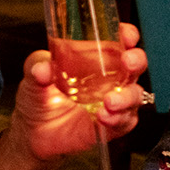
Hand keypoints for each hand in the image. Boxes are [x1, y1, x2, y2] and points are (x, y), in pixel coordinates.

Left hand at [11, 22, 148, 160]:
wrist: (34, 134)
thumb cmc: (39, 100)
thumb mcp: (33, 78)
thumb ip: (37, 68)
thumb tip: (42, 68)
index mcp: (95, 61)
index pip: (119, 44)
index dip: (127, 36)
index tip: (126, 35)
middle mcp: (109, 80)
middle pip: (135, 66)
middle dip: (137, 62)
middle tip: (128, 62)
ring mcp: (113, 103)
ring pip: (135, 95)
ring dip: (127, 96)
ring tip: (110, 101)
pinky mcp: (112, 126)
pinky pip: (125, 121)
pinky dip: (118, 118)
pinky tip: (104, 117)